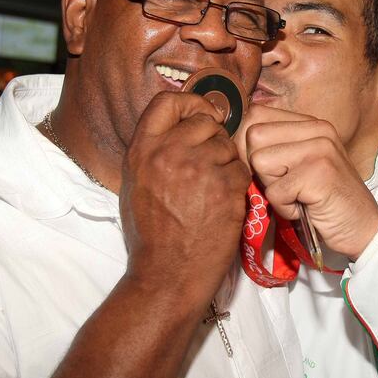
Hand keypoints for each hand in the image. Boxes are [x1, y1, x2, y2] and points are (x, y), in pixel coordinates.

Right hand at [120, 91, 250, 305]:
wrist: (166, 275)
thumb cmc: (151, 236)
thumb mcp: (136, 185)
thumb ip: (154, 152)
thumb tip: (179, 128)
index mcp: (142, 151)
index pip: (167, 101)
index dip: (190, 103)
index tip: (202, 115)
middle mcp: (168, 152)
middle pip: (205, 121)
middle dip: (213, 140)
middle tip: (209, 167)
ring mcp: (198, 168)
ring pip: (227, 146)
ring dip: (226, 165)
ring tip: (212, 192)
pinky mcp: (224, 187)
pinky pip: (241, 170)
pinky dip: (238, 185)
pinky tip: (223, 204)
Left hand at [242, 104, 377, 259]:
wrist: (363, 230)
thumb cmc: (323, 201)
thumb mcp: (298, 165)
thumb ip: (273, 147)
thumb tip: (229, 141)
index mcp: (310, 123)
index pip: (255, 114)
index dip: (247, 144)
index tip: (267, 169)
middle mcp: (317, 129)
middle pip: (253, 136)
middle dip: (259, 169)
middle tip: (286, 185)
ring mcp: (320, 149)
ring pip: (260, 162)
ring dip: (273, 189)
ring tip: (298, 196)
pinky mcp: (319, 173)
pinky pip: (274, 191)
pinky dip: (285, 208)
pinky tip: (306, 208)